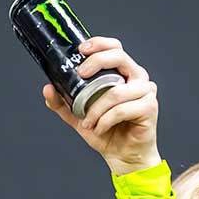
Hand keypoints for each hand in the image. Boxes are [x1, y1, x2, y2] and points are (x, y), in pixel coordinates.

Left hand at [43, 36, 160, 175]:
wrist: (121, 155)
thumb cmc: (105, 131)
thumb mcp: (77, 115)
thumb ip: (62, 102)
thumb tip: (48, 88)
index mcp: (122, 73)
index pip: (115, 48)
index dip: (99, 44)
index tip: (81, 50)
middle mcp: (137, 78)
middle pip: (119, 58)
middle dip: (96, 63)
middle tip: (80, 75)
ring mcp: (146, 92)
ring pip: (114, 92)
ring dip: (95, 109)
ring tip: (87, 122)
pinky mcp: (149, 108)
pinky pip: (121, 110)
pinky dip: (105, 121)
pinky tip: (99, 129)